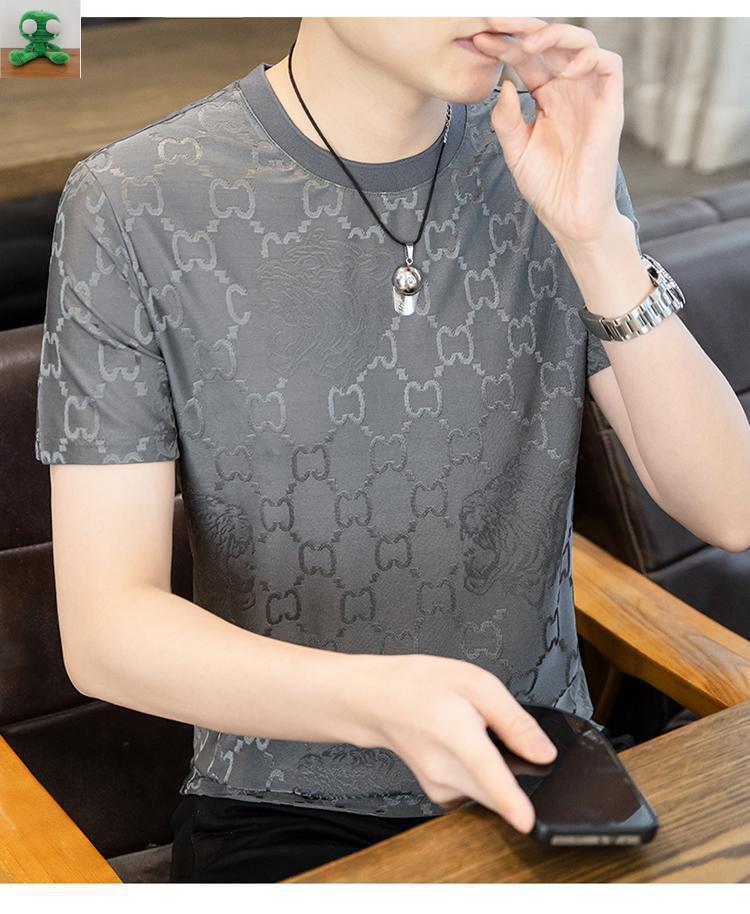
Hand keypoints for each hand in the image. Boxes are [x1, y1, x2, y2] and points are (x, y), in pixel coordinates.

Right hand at [359, 653, 557, 833]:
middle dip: (516, 773)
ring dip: (498, 773)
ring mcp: (440, 787)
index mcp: (456, 733)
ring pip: (489, 793)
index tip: (527, 821)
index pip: (486, 772)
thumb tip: (544, 752)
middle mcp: (445, 770)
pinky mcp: (440, 795)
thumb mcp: (477, 683)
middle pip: (498, 789)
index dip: (509, 799)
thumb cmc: (421, 685)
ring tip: (476, 734)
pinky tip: (467, 748)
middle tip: (498, 733)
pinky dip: (482, 776)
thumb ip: (515, 720)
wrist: (378, 701)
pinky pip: (476, 792)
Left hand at [472, 18, 625, 245]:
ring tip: (529, 42)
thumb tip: (503, 84)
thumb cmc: (546, 186)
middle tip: (499, 28)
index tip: (478, 41)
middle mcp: (569, 90)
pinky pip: (609, 65)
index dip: (504, 47)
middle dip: (525, 30)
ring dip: (556, 34)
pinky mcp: (610, 105)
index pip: (526, 59)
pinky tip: (564, 70)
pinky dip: (589, 57)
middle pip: (551, 43)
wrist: (570, 215)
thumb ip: (506, 119)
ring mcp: (590, 95)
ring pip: (582, 43)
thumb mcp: (515, 150)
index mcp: (546, 98)